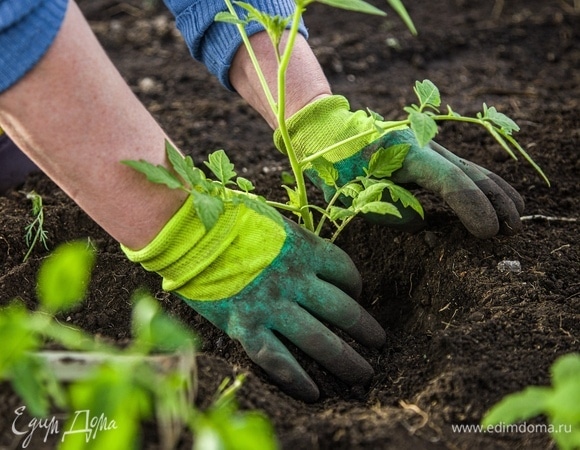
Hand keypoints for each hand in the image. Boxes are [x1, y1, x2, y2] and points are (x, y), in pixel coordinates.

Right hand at [123, 196, 385, 401]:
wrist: (185, 230)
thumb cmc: (226, 218)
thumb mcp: (271, 220)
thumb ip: (294, 239)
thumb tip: (308, 253)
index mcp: (303, 248)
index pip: (345, 271)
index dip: (356, 285)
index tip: (356, 294)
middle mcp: (294, 280)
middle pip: (342, 310)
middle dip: (365, 329)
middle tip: (379, 342)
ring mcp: (272, 306)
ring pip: (319, 340)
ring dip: (346, 359)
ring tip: (364, 374)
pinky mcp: (245, 326)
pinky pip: (279, 360)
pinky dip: (298, 379)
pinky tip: (315, 393)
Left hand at [275, 95, 524, 238]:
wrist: (329, 132)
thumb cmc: (335, 165)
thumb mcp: (352, 194)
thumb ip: (389, 211)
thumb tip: (423, 222)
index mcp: (405, 153)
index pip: (449, 181)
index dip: (472, 207)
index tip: (487, 233)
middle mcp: (423, 145)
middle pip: (469, 172)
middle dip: (494, 201)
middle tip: (511, 229)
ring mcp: (428, 146)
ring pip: (470, 168)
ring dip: (496, 191)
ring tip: (517, 215)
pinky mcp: (427, 152)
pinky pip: (461, 169)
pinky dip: (482, 184)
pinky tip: (498, 197)